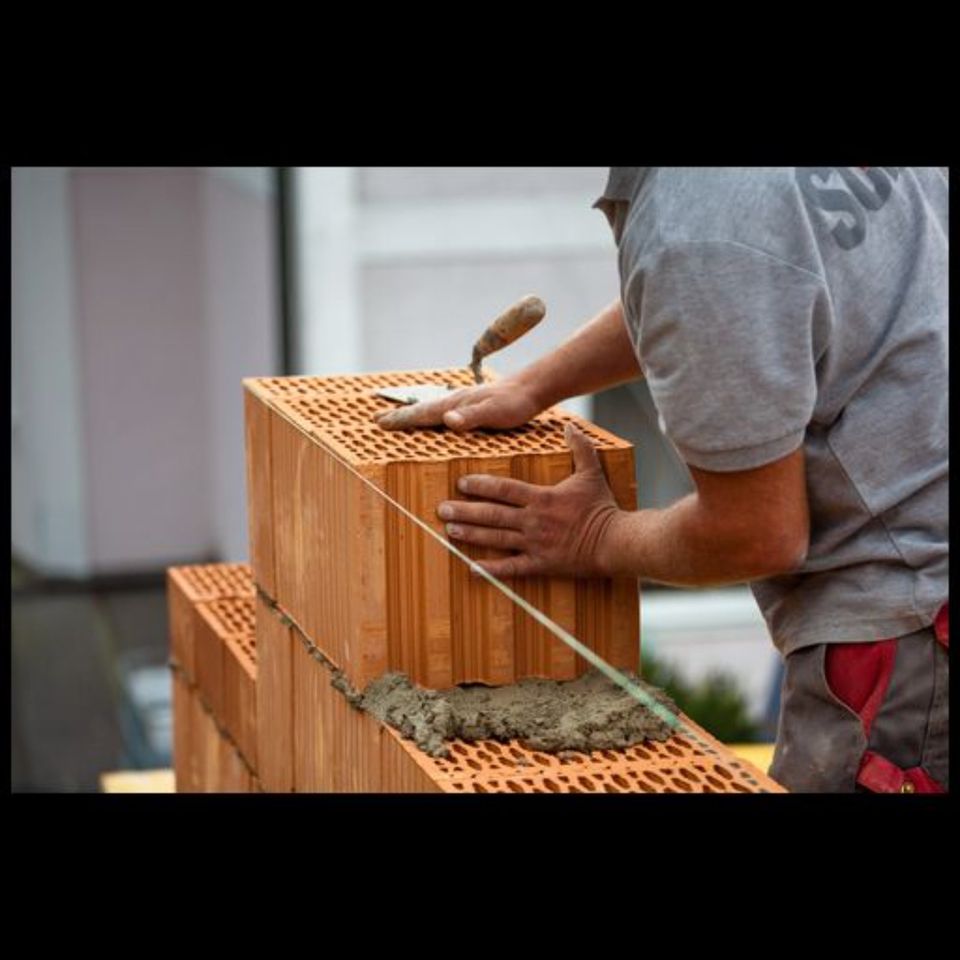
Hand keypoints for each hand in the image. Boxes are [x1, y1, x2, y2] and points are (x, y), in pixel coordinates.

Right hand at [373, 377, 542, 431]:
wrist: (532, 388)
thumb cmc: (515, 403)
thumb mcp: (496, 413)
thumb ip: (472, 417)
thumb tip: (447, 419)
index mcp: (456, 404)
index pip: (423, 413)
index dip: (401, 419)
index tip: (380, 423)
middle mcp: (455, 401)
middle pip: (421, 409)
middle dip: (400, 416)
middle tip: (377, 420)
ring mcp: (462, 403)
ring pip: (431, 410)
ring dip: (413, 415)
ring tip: (397, 419)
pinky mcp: (471, 407)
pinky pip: (443, 413)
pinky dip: (430, 416)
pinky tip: (433, 421)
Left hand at [437, 423, 621, 577]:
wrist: (616, 542)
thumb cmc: (603, 508)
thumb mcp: (592, 473)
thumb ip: (579, 448)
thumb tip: (570, 425)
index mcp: (542, 498)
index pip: (505, 490)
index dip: (481, 486)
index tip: (461, 483)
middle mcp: (534, 521)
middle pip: (493, 514)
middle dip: (465, 510)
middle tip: (442, 509)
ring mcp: (535, 544)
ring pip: (496, 539)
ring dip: (471, 534)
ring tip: (449, 531)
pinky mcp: (541, 565)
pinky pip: (513, 569)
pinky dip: (492, 570)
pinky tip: (472, 568)